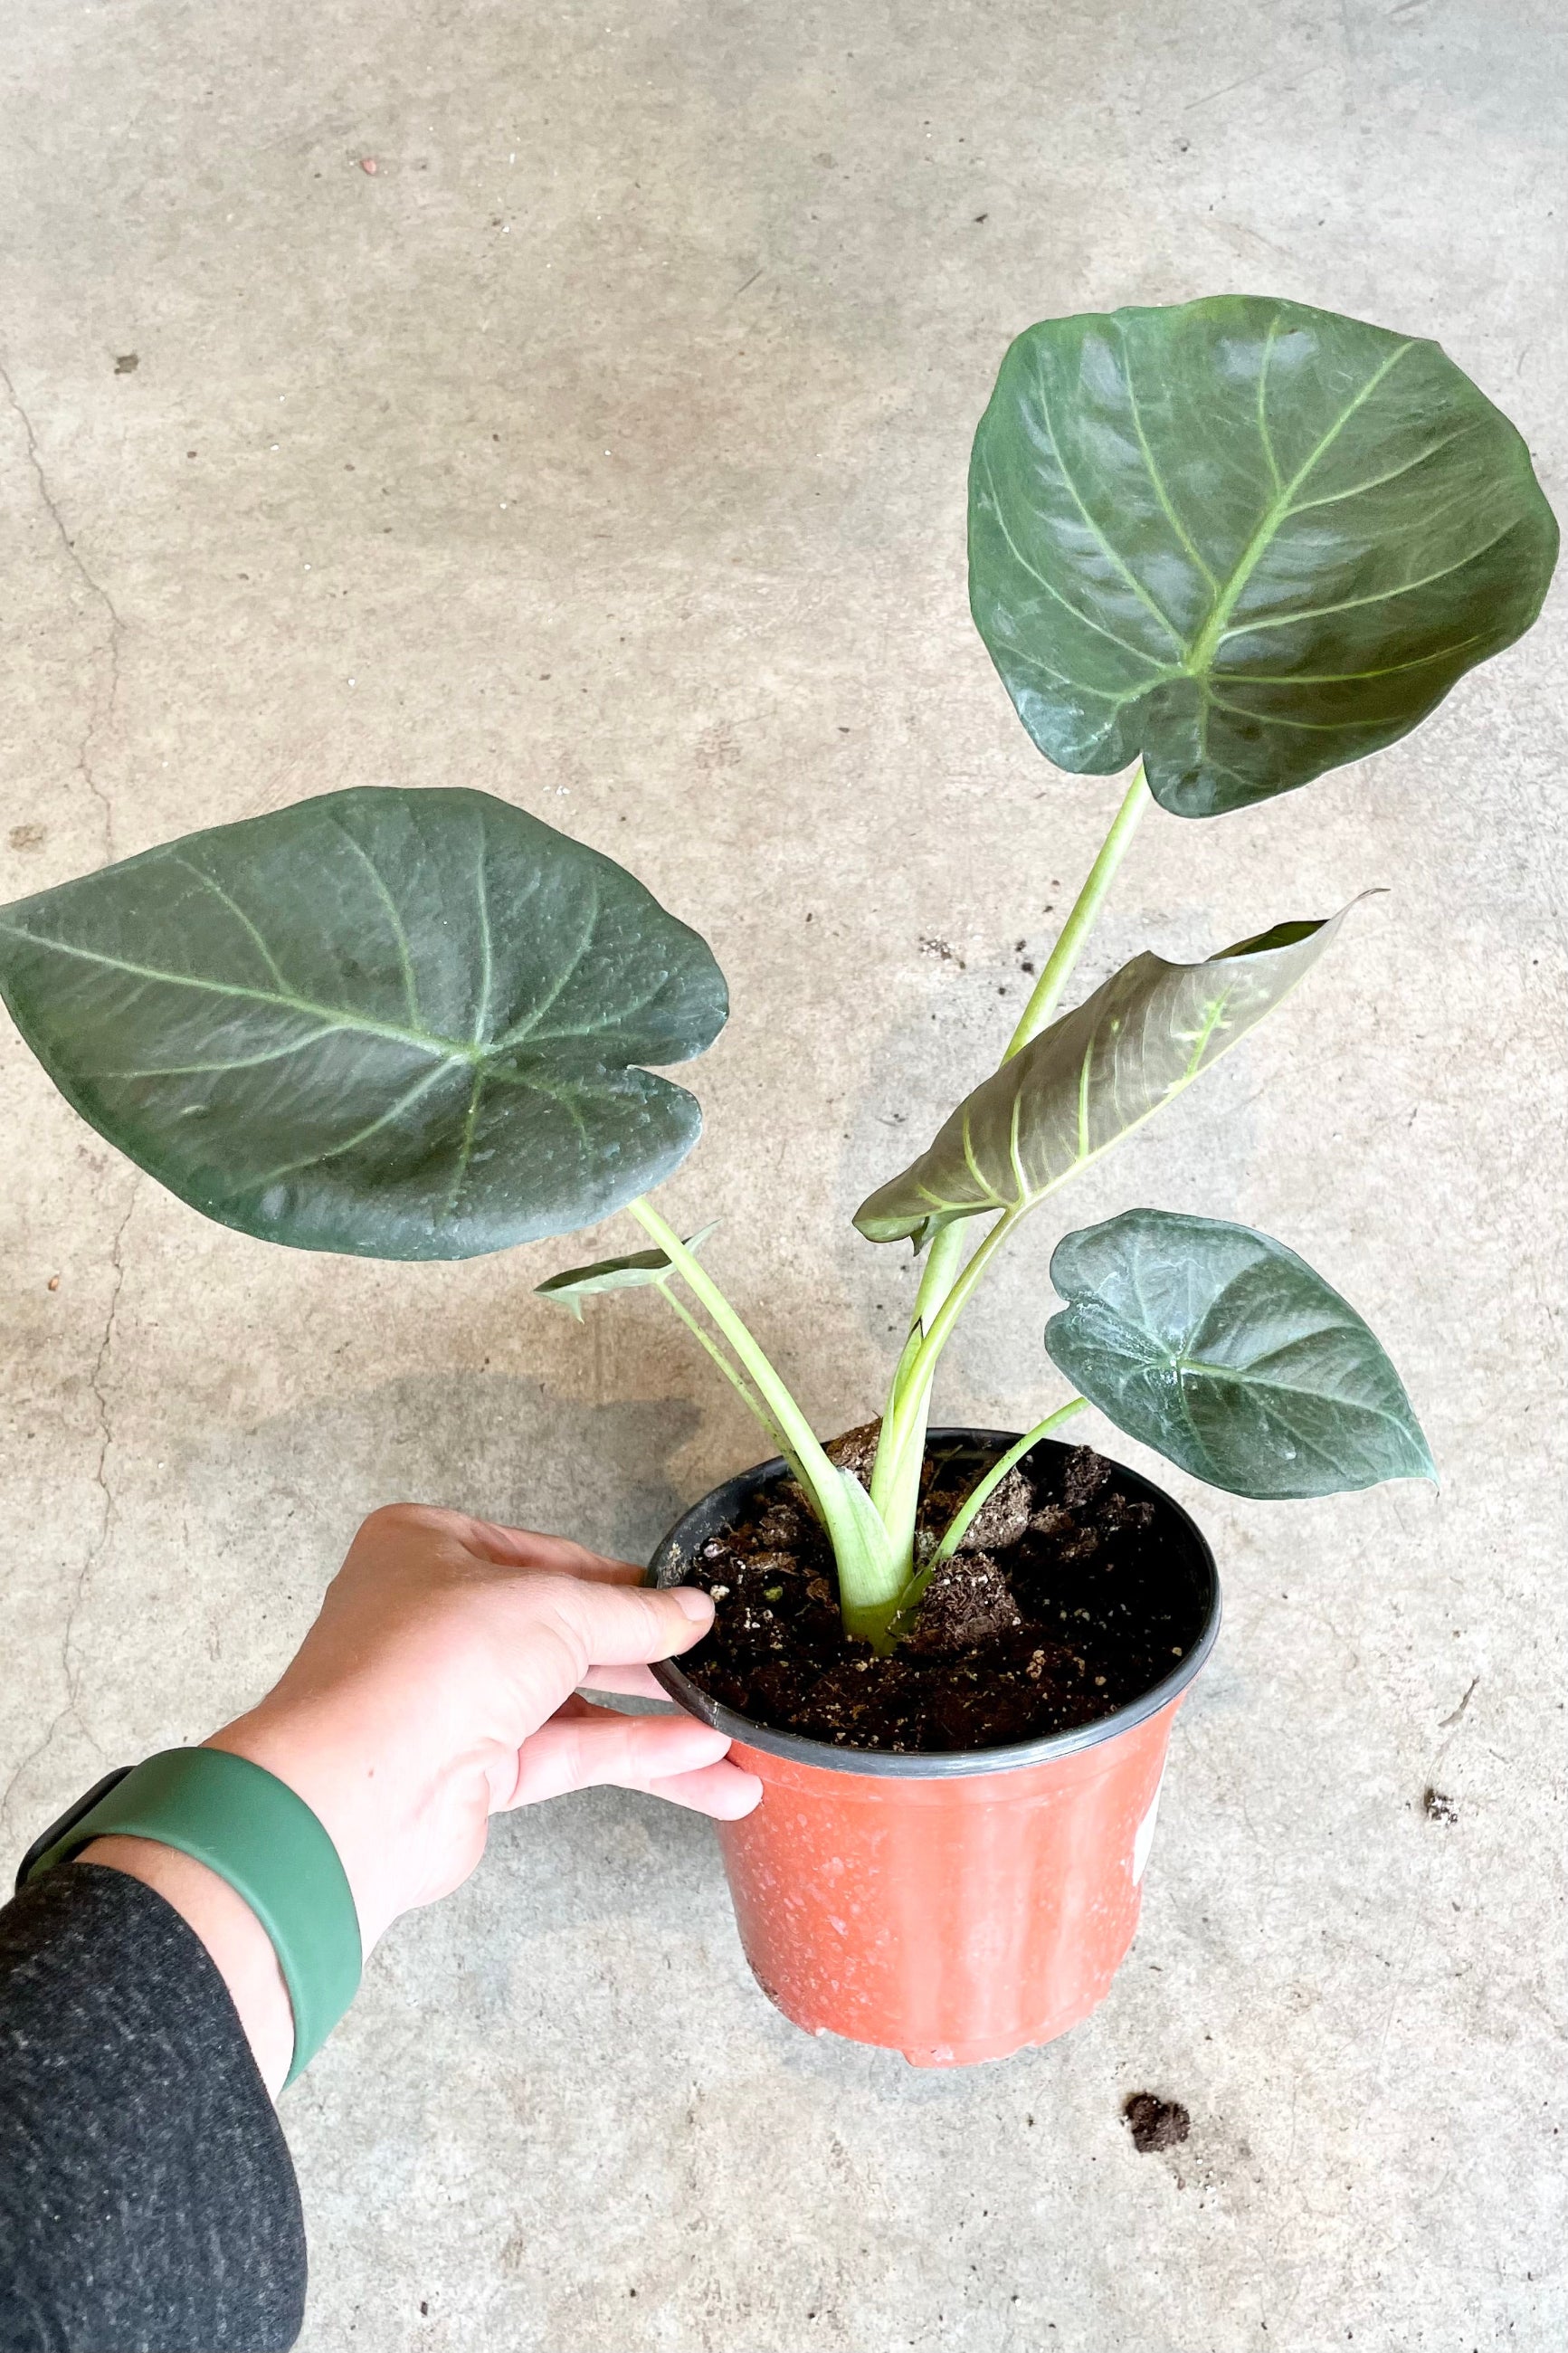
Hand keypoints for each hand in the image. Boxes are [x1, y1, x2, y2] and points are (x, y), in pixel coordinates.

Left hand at [85, 1505, 758, 2091]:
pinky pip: (569, 1754)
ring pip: (573, 1701)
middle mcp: (437, 1619)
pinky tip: (708, 1769)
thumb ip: (632, 1613)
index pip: (545, 1558)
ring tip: (739, 1736)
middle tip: (722, 1664)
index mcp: (429, 1548)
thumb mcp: (553, 1607)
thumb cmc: (436, 1659)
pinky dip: (634, 1756)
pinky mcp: (474, 1772)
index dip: (620, 1582)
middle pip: (563, 1632)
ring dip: (655, 1720)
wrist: (360, 1790)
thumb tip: (695, 1611)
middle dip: (646, 1654)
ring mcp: (455, 1700)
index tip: (687, 1602)